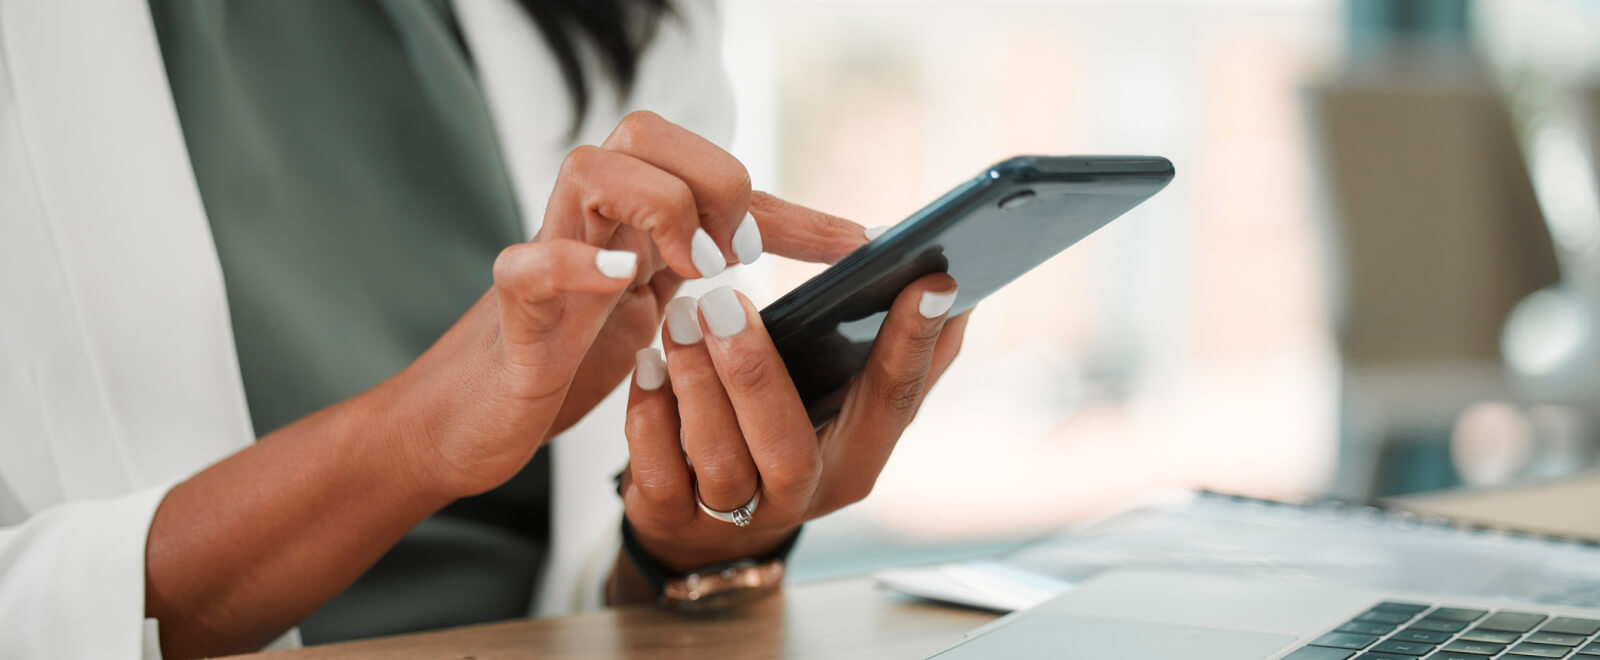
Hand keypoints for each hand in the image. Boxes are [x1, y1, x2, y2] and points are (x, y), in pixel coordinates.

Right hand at [388, 112, 866, 497]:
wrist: (480, 416)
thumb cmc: (574, 355)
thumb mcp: (666, 315)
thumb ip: (722, 281)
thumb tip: (826, 264)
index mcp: (636, 219)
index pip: (717, 176)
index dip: (794, 210)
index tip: (855, 246)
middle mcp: (592, 220)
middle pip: (644, 133)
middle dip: (711, 182)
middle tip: (736, 259)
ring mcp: (548, 254)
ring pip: (589, 168)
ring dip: (657, 208)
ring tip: (690, 270)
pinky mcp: (513, 309)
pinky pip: (529, 262)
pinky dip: (576, 263)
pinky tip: (624, 281)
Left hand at [617, 241, 970, 572]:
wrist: (701, 520)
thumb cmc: (776, 432)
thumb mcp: (840, 404)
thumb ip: (891, 357)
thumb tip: (949, 292)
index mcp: (856, 457)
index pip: (894, 403)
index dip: (914, 347)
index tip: (929, 283)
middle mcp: (803, 495)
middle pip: (789, 448)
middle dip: (755, 373)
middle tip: (726, 300)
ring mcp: (735, 517)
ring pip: (720, 461)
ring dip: (697, 384)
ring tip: (682, 318)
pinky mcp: (672, 520)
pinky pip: (660, 476)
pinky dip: (650, 416)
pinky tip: (648, 365)